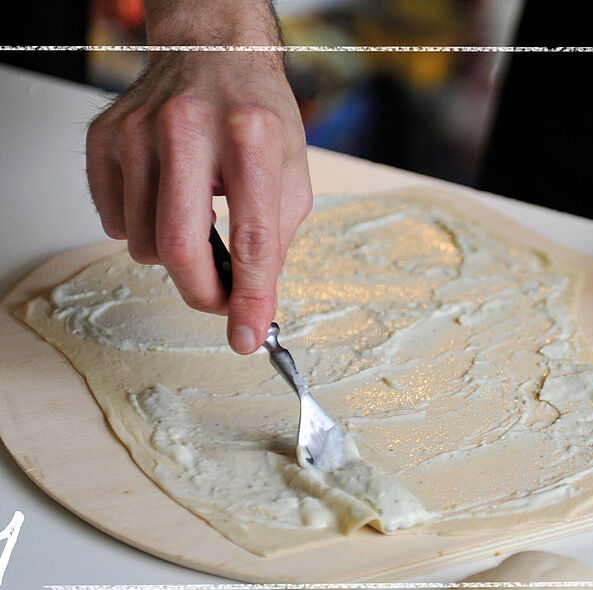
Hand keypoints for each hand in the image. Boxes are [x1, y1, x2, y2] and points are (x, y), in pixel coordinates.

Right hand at [85, 0, 311, 353]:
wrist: (213, 54)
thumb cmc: (256, 114)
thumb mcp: (292, 173)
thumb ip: (275, 240)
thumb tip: (253, 305)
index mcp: (251, 138)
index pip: (252, 238)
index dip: (249, 298)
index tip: (247, 337)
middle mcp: (190, 129)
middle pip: (182, 247)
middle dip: (202, 292)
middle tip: (220, 300)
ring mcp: (139, 131)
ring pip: (142, 242)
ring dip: (173, 252)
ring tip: (197, 215)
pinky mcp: (105, 138)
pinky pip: (111, 220)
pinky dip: (138, 227)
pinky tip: (164, 196)